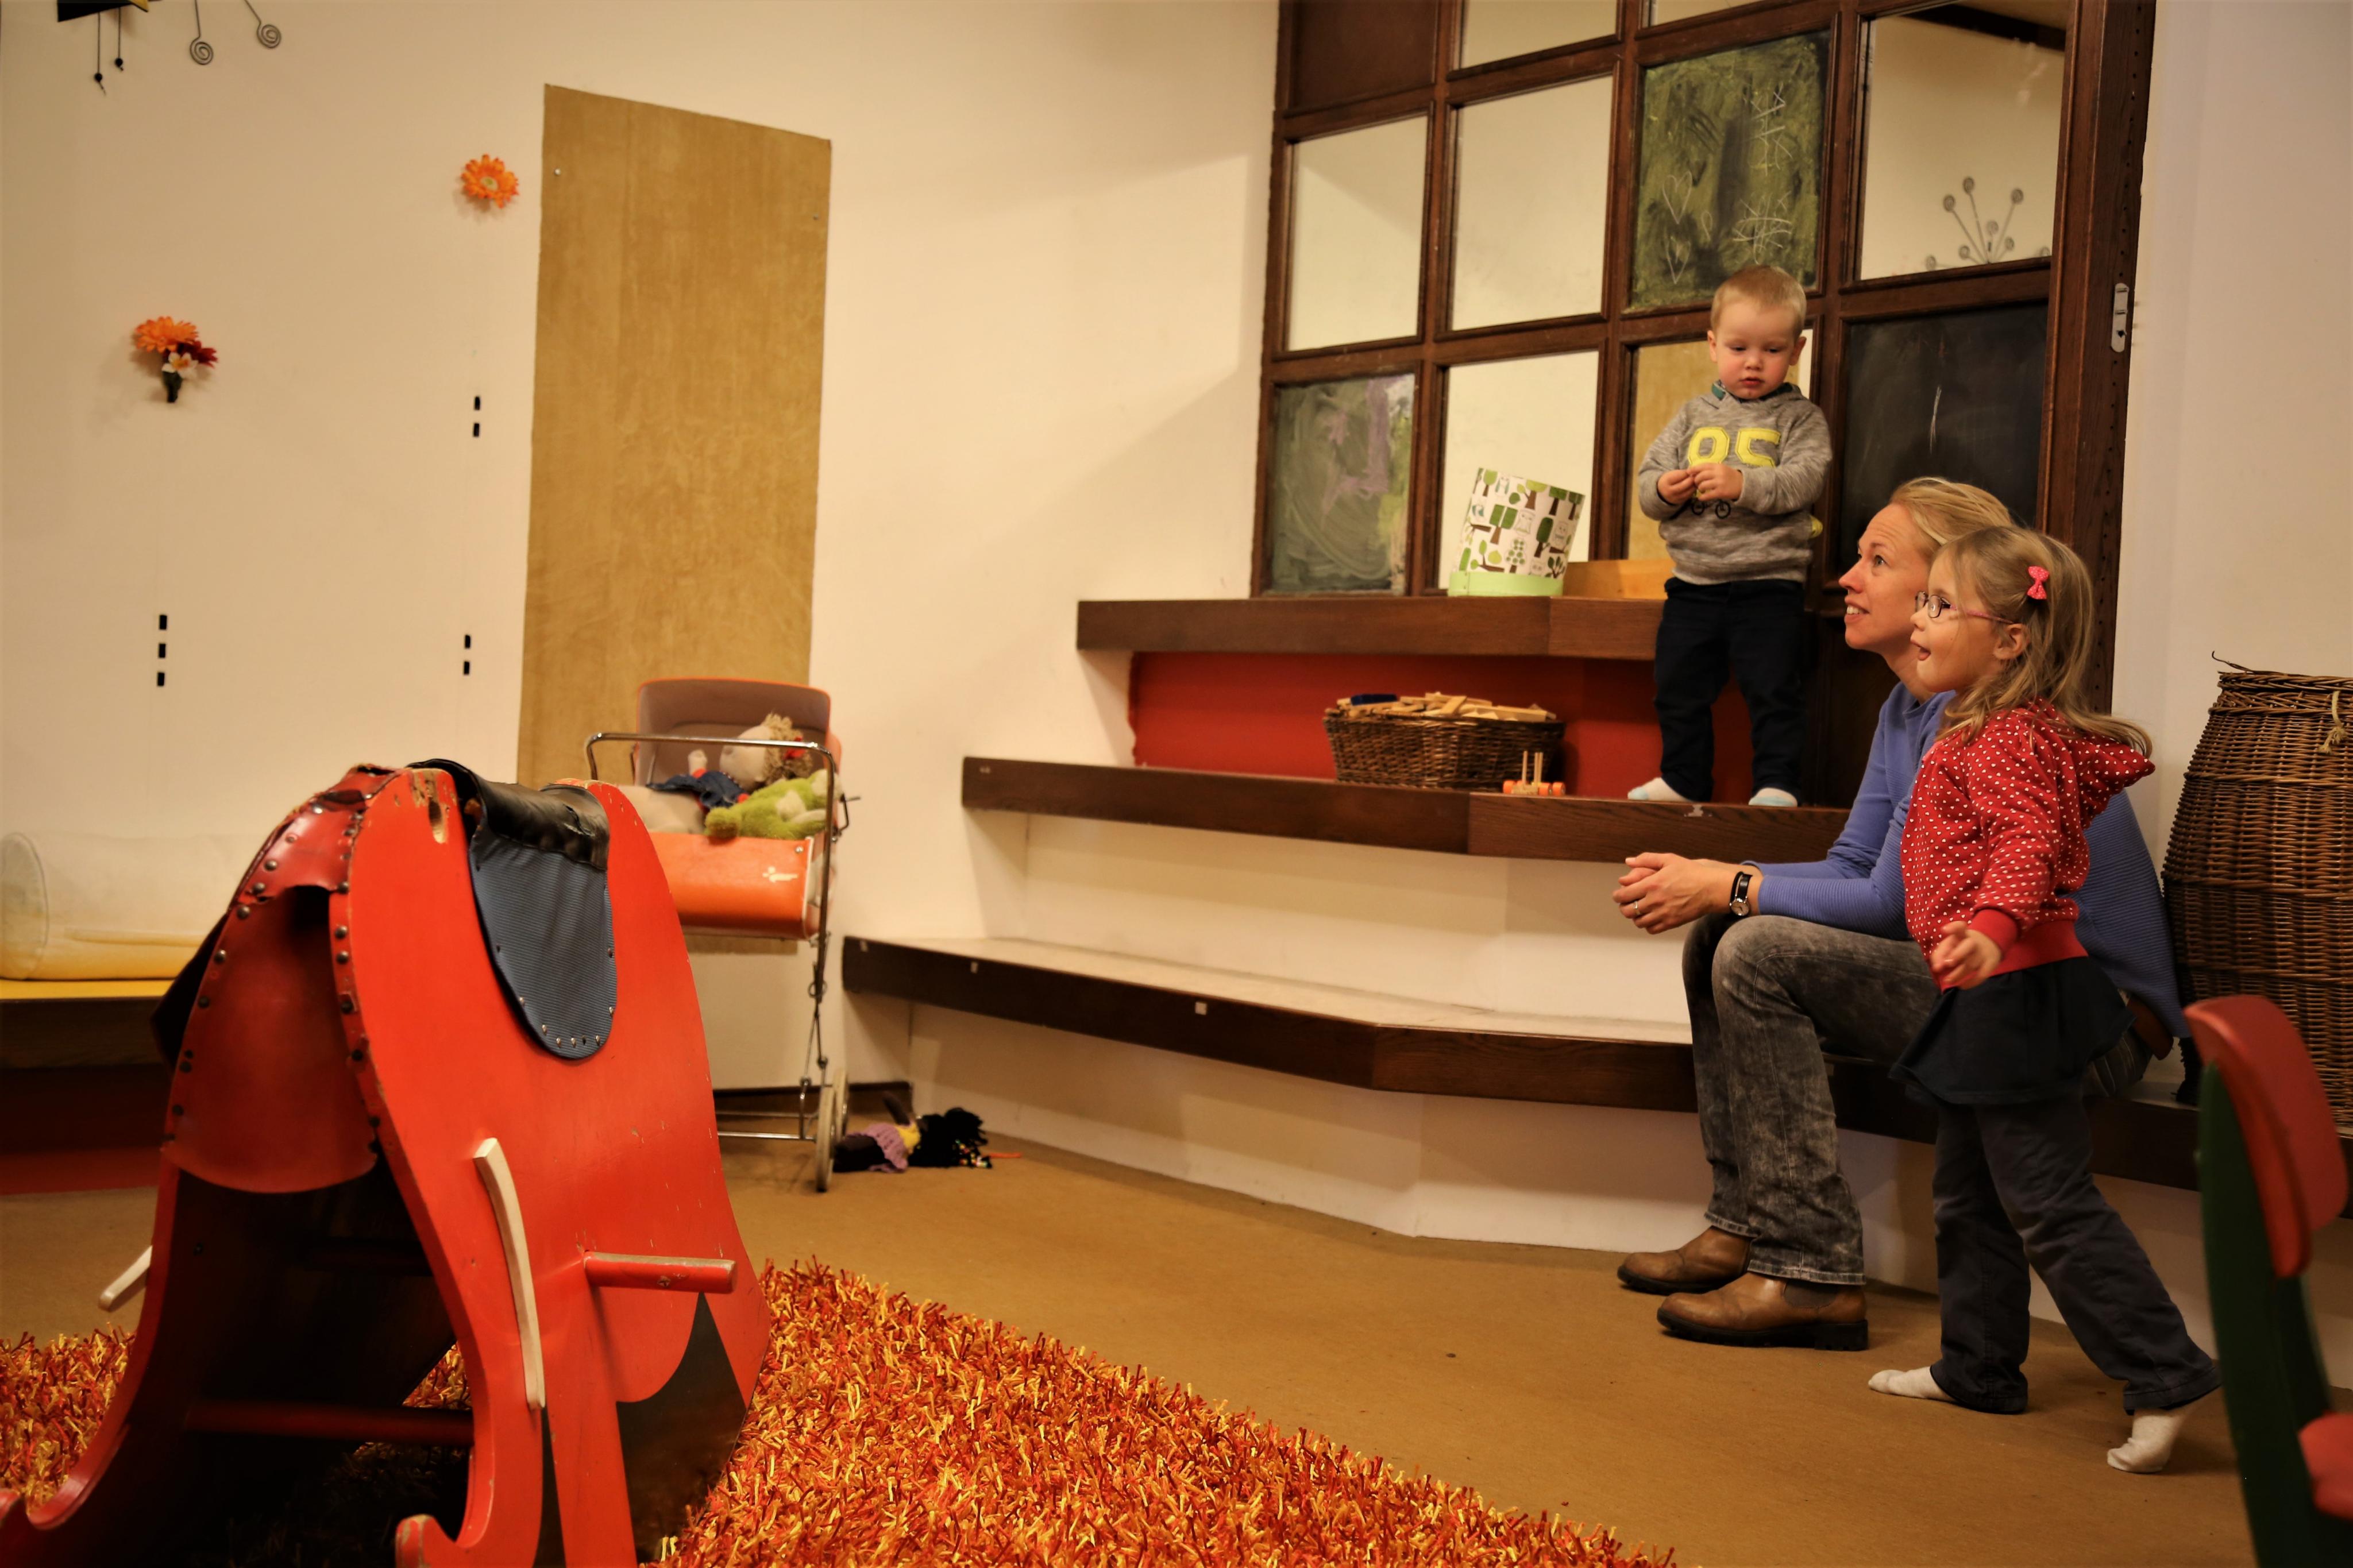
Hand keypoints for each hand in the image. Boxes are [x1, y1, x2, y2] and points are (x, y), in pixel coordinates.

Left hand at [1614, 853, 1739, 933]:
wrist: (1711, 888)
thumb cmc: (1691, 872)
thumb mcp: (1668, 859)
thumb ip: (1647, 859)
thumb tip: (1629, 861)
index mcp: (1651, 884)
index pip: (1624, 895)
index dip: (1617, 896)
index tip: (1618, 895)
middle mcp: (1654, 901)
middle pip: (1627, 911)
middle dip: (1624, 907)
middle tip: (1627, 903)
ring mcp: (1663, 914)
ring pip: (1638, 922)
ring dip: (1635, 917)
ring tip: (1638, 911)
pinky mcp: (1671, 923)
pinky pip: (1652, 929)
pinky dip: (1647, 926)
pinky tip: (1650, 918)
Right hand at [1657, 468, 1697, 503]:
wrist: (1662, 491)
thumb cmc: (1669, 480)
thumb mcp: (1672, 474)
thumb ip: (1683, 473)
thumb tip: (1695, 473)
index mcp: (1666, 481)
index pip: (1680, 476)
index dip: (1687, 473)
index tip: (1692, 471)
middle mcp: (1669, 492)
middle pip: (1684, 485)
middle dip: (1692, 480)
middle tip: (1697, 476)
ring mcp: (1674, 498)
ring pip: (1688, 492)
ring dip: (1694, 486)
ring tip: (1696, 482)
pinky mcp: (1679, 502)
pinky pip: (1688, 496)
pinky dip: (1692, 491)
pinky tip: (1693, 487)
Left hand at [1692, 463, 1743, 502]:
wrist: (1744, 484)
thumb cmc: (1730, 477)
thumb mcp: (1722, 469)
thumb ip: (1711, 469)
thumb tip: (1694, 471)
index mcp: (1718, 466)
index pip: (1702, 466)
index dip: (1694, 469)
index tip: (1688, 472)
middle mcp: (1719, 473)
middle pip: (1700, 476)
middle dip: (1696, 481)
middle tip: (1697, 484)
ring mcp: (1720, 483)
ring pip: (1702, 485)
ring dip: (1699, 488)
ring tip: (1701, 490)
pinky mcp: (1721, 492)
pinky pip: (1707, 495)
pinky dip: (1702, 497)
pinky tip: (1702, 498)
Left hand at [1930, 921, 2000, 988]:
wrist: (1989, 943)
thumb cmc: (1962, 946)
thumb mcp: (1950, 945)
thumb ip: (1940, 955)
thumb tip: (1937, 968)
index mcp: (1961, 934)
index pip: (1959, 927)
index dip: (1953, 927)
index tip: (1944, 930)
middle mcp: (1973, 941)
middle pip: (1968, 946)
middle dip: (1957, 954)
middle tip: (1947, 963)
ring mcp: (1983, 953)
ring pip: (1971, 964)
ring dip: (1958, 974)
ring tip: (1947, 980)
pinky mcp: (1990, 964)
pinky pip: (1982, 975)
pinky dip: (1971, 982)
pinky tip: (1962, 986)